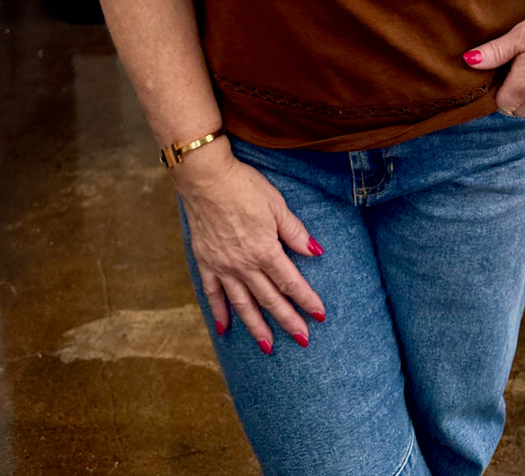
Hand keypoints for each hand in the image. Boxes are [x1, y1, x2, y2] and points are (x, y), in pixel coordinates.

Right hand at [174, 143, 325, 353]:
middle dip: (288, 321)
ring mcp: (223, 266)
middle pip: (270, 299)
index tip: (319, 316)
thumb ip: (295, 232)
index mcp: (265, 250)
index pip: (291, 282)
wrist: (206, 178)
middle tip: (302, 340)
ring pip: (243, 304)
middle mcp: (244, 265)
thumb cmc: (244, 186)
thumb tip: (315, 252)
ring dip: (256, 327)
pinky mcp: (206, 262)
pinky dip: (219, 312)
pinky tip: (224, 328)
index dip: (306, 300)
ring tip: (268, 347)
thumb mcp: (277, 205)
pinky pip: (213, 294)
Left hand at [462, 0, 524, 114]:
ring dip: (521, 95)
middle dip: (506, 96)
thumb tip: (469, 61)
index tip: (493, 70)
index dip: (493, 89)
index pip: (499, 104)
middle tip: (504, 70)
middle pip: (514, 110)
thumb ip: (496, 50)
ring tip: (519, 69)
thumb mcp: (523, 33)